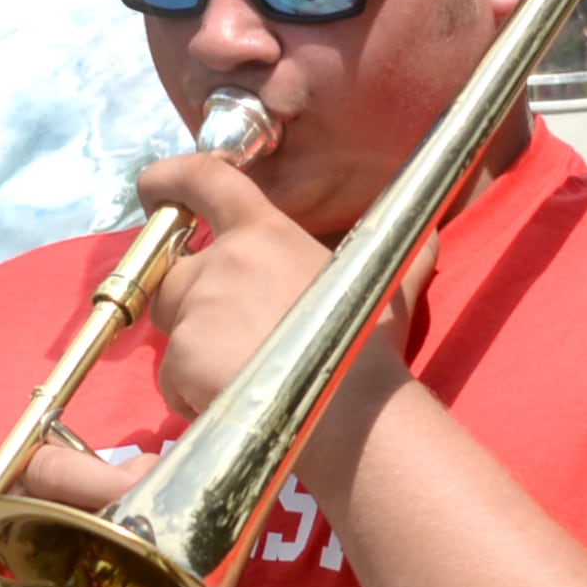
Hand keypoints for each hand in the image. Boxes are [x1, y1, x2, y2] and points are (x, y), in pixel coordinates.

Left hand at [129, 152, 426, 425]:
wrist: (348, 407)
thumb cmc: (368, 347)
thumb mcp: (385, 289)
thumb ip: (404, 260)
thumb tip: (436, 241)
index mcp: (265, 233)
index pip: (205, 180)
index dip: (170, 178)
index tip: (151, 188)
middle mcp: (224, 262)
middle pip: (173, 274)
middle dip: (187, 306)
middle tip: (229, 340)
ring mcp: (198, 308)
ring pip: (171, 331)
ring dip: (192, 354)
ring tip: (242, 380)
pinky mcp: (181, 357)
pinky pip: (171, 378)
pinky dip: (192, 395)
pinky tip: (234, 405)